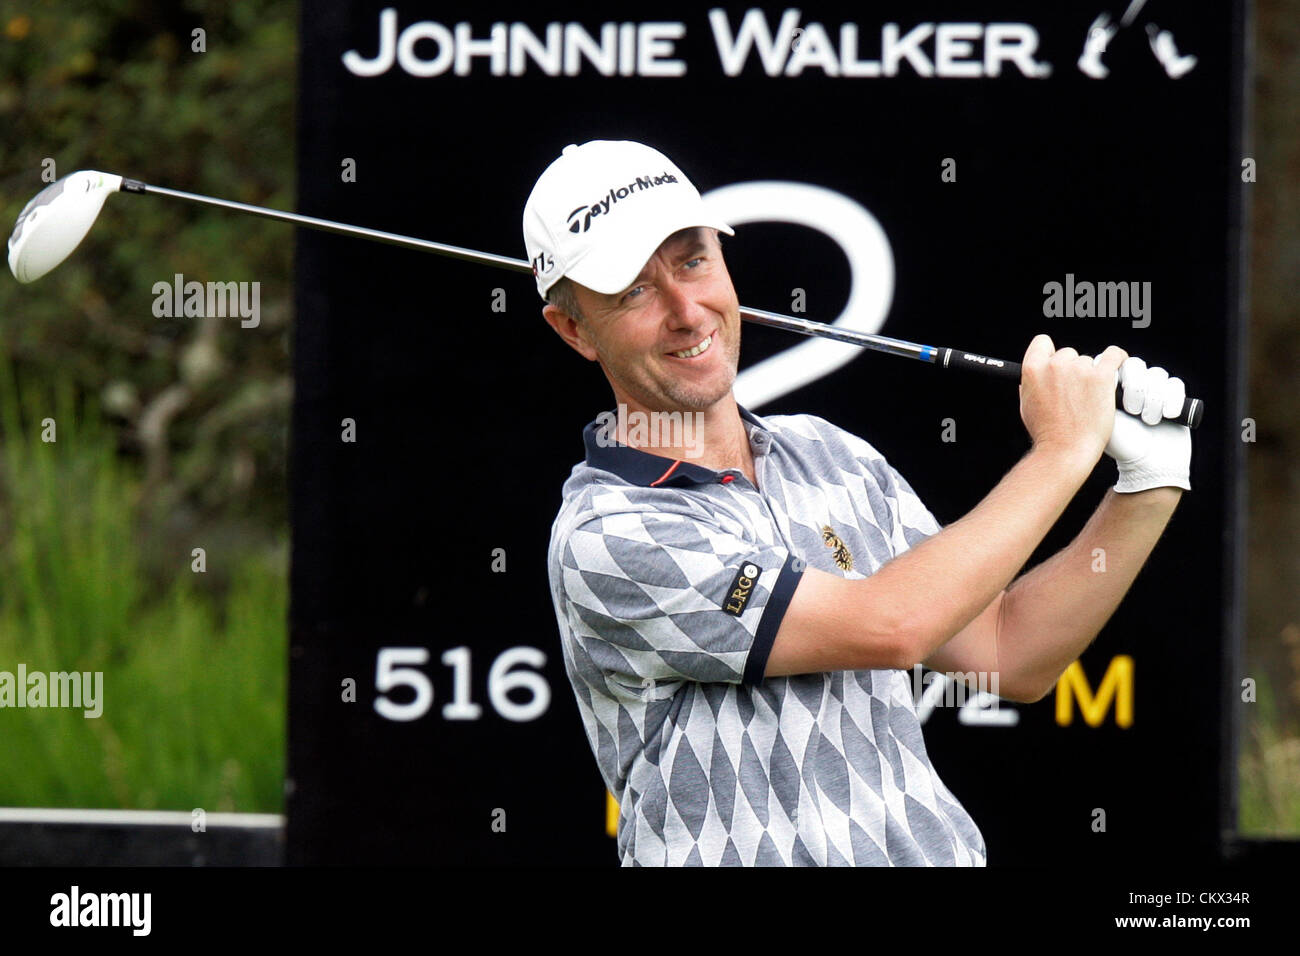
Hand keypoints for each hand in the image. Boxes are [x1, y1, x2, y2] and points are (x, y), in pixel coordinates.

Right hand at [1019, 334, 1127, 464]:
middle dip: (1072, 369)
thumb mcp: (1026, 406)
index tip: (1058, 365)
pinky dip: (1117, 359)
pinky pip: (1114, 356)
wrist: (1065, 449)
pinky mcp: (1102, 377)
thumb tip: (1034, 376)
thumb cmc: (1047, 433)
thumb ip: (1030, 385)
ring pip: (1089, 361)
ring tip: (1091, 397)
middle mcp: (1055, 365)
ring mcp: (1079, 370)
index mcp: (1032, 369)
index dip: (1050, 353)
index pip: (1042, 343)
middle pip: (1069, 354)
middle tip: (1076, 391)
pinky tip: (1117, 365)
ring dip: (1091, 374)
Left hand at [1103, 356, 1191, 492]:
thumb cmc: (1122, 445)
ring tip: (1147, 421)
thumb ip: (1096, 394)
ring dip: (1153, 398)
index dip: (1118, 377)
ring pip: (1157, 374)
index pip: (1114, 363)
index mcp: (1112, 387)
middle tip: (1132, 411)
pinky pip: (1175, 384)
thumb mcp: (1102, 418)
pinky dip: (1171, 399)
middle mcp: (1133, 385)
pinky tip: (1166, 416)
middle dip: (1136, 388)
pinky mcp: (1174, 396)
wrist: (1149, 464)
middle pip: (1136, 365)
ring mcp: (1154, 389)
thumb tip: (1093, 371)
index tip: (1118, 398)